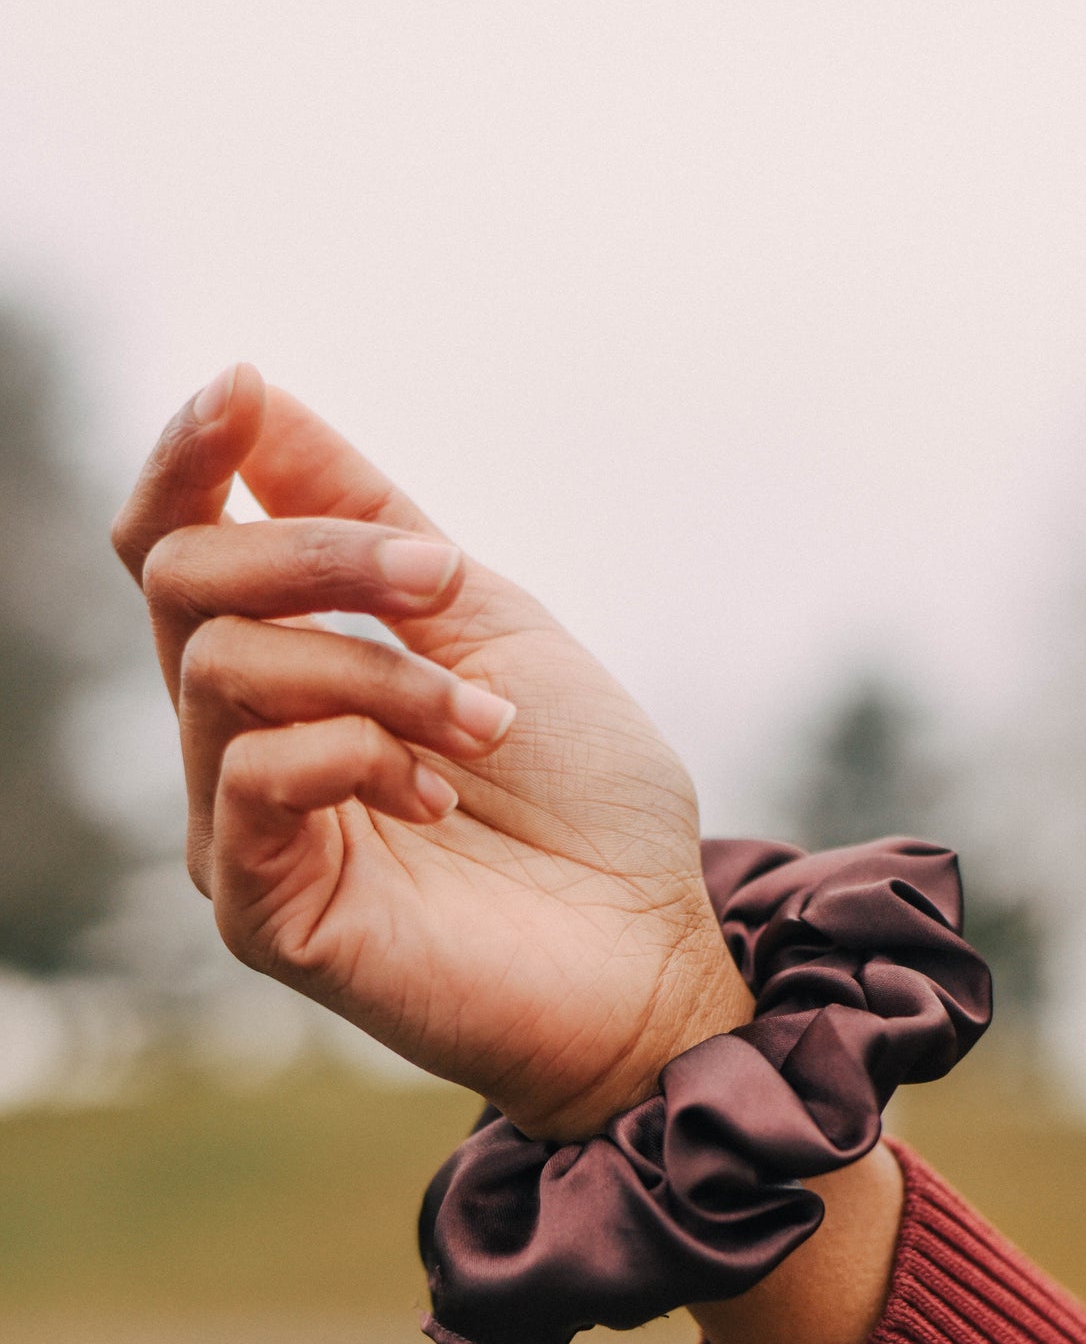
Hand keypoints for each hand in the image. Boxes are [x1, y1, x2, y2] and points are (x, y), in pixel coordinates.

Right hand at [113, 365, 751, 1137]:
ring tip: (483, 727)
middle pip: (182, 583)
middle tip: (445, 583)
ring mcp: (241, 832)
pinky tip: (439, 795)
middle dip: (320, 554)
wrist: (653, 951)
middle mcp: (241, 745)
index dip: (186, 459)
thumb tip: (255, 397)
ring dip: (379, 671)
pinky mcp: (261, 914)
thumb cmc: (584, 799)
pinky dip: (354, 751)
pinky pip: (251, 779)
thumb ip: (370, 522)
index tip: (242, 392)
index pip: (176, 548)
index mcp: (289, 671)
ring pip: (225, 671)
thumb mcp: (486, 619)